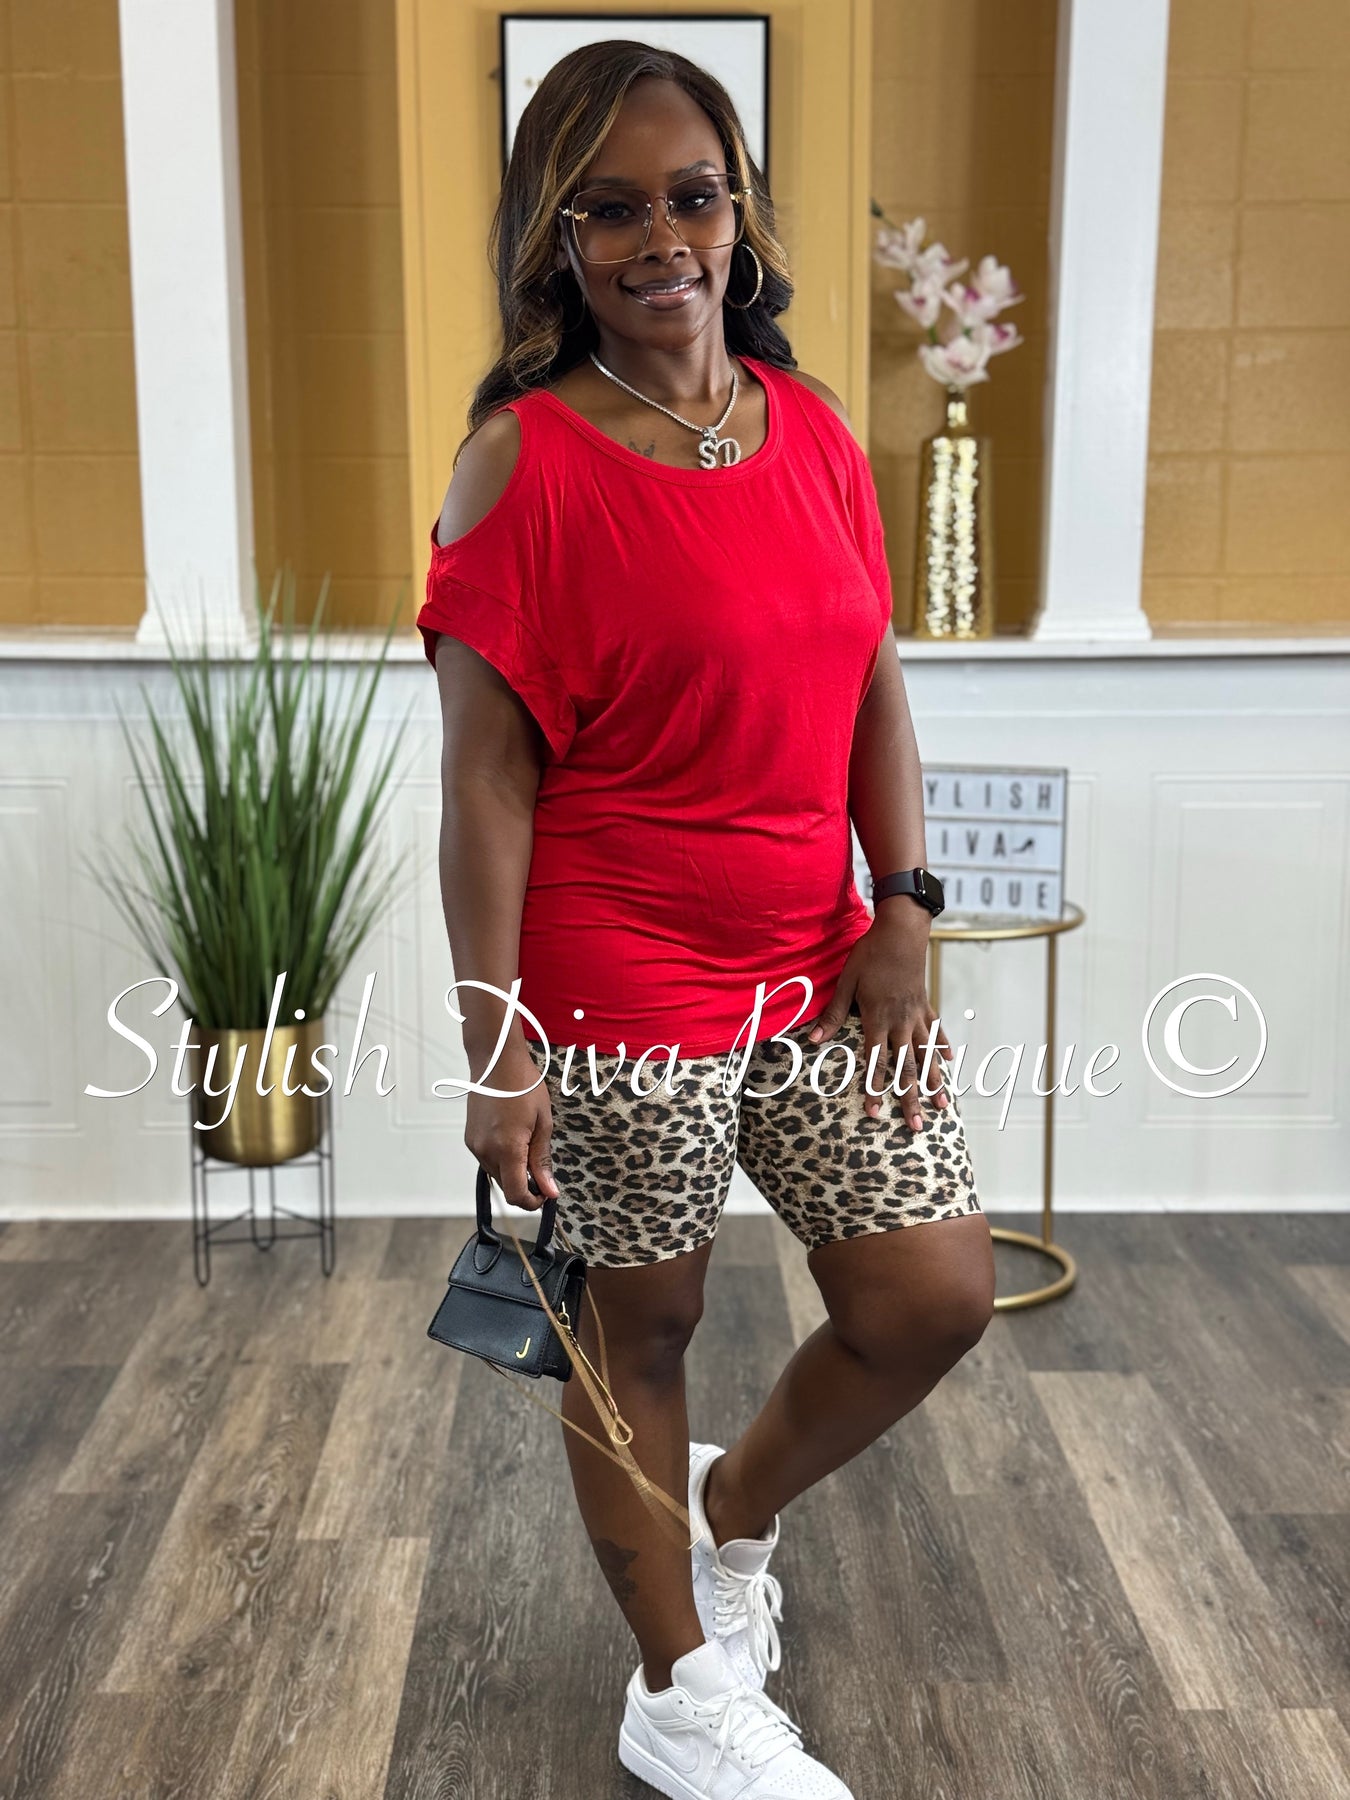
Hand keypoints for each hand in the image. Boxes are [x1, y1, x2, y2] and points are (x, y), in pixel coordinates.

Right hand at [463, 1040, 559, 1210]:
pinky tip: (513, 1138)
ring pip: (497, 1175)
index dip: (532, 1202)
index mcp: (507, 1148)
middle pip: (506, 1187)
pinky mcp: (470, 1139)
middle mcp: (486, 1151)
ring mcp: (475, 1145)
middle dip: (525, 1185)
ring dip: (513, 1171)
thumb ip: (542, 1160)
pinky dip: (502, 1159)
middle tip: (542, 1168)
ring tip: (527, 1144)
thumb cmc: (523, 1085)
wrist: (495, 1061)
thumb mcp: (543, 1122)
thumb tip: (549, 1191)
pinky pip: (488, 1160)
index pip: (516, 1194)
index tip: (545, 1196)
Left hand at [807, 907, 953, 1126]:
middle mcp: (901, 1023)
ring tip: (943, 1106)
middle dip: (910, 1099)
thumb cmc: (869, 955)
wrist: (901, 932)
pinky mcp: (925, 1005)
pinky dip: (943, 1048)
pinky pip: (937, 1031)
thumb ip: (833, 1015)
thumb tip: (814, 1040)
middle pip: (907, 1068)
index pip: (875, 1062)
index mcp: (878, 1019)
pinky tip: (950, 1063)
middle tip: (916, 1126)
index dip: (874, 1089)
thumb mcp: (845, 983)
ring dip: (934, 1082)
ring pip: (927, 1056)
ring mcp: (917, 1016)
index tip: (874, 1113)